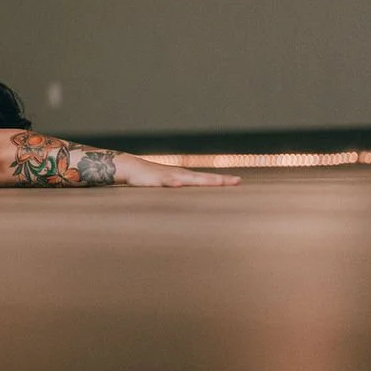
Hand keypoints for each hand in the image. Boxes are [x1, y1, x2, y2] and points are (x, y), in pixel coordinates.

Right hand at [119, 154, 240, 187]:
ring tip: (217, 182)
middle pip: (203, 178)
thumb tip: (191, 202)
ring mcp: (170, 176)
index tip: (238, 181)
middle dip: (220, 180)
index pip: (207, 179)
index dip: (222, 180)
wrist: (131, 167)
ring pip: (189, 178)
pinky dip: (173, 182)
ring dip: (203, 180)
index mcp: (184, 177)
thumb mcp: (168, 186)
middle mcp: (180, 174)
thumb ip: (180, 191)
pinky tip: (179, 184)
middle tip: (237, 181)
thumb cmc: (151, 178)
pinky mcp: (157, 179)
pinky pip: (167, 181)